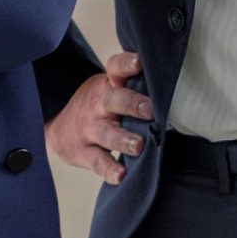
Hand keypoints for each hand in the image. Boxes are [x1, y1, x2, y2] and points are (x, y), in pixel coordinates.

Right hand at [46, 50, 152, 184]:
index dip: (126, 64)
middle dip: (132, 104)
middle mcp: (98, 105)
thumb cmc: (98, 106)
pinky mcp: (84, 152)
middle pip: (113, 100)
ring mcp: (90, 129)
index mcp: (107, 85)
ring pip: (107, 134)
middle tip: (150, 110)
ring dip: (123, 139)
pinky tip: (121, 176)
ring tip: (138, 145)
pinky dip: (109, 169)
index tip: (139, 62)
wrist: (58, 128)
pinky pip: (97, 162)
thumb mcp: (109, 88)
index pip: (115, 68)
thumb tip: (178, 87)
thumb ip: (134, 87)